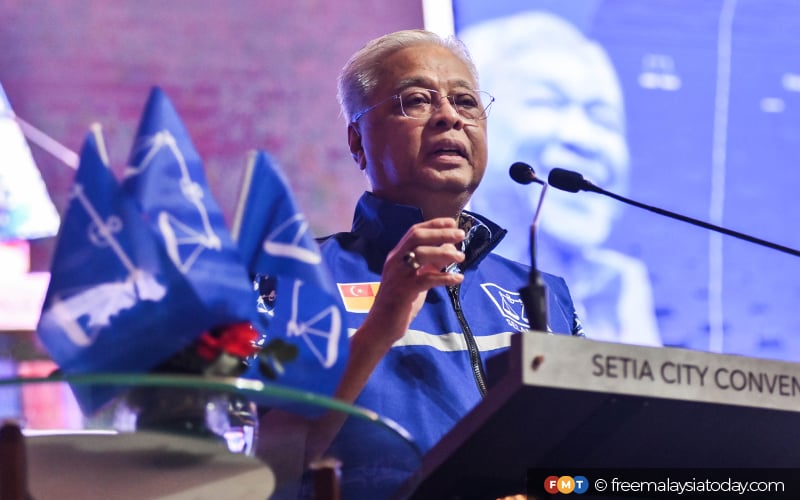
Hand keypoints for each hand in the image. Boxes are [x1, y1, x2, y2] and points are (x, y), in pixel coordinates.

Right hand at [365, 217, 465, 345]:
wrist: (380, 327)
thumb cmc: (399, 303)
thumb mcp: (415, 279)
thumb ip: (430, 265)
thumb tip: (450, 250)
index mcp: (396, 256)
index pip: (414, 232)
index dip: (434, 224)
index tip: (452, 222)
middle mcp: (395, 262)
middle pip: (417, 237)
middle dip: (440, 233)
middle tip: (460, 235)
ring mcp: (398, 276)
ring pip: (421, 254)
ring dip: (444, 253)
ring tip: (461, 258)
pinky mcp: (404, 291)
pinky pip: (427, 279)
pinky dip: (445, 277)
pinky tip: (458, 279)